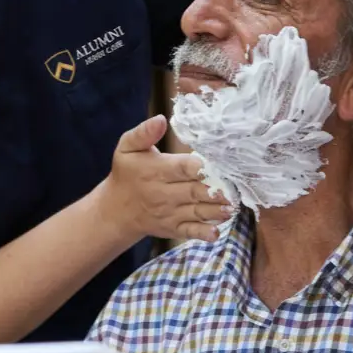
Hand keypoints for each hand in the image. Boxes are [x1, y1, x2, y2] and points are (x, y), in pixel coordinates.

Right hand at [98, 115, 233, 243]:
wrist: (116, 211)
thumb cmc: (126, 173)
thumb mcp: (126, 148)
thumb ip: (143, 133)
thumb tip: (161, 119)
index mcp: (155, 171)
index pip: (183, 168)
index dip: (202, 167)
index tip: (221, 163)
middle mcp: (163, 194)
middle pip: (195, 191)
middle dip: (217, 190)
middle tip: (236, 186)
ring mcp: (169, 214)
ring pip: (197, 212)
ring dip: (217, 211)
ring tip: (233, 206)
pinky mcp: (173, 228)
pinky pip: (190, 232)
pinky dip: (204, 233)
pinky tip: (216, 231)